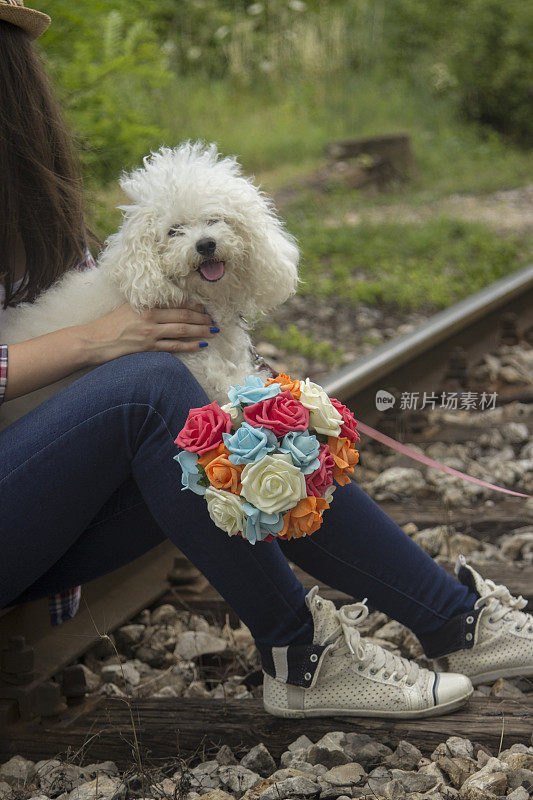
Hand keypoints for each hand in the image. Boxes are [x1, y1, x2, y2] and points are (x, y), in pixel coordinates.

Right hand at [81, 302, 217, 365]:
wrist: (93, 341)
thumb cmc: (109, 324)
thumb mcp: (128, 307)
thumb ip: (147, 305)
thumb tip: (165, 304)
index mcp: (146, 305)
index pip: (176, 303)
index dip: (193, 306)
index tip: (204, 308)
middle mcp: (150, 318)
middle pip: (183, 316)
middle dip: (201, 319)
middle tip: (214, 320)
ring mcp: (150, 334)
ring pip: (182, 331)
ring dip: (200, 331)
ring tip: (213, 331)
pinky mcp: (148, 348)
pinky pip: (174, 347)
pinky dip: (189, 346)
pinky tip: (200, 346)